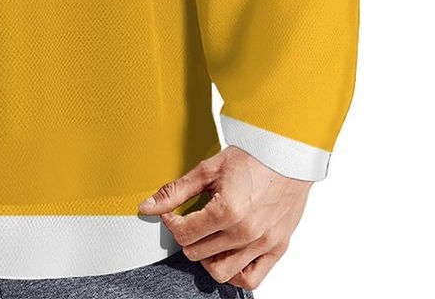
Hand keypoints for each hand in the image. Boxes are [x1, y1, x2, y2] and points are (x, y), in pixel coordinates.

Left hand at [137, 145, 311, 289]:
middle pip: (198, 252)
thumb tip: (148, 206)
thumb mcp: (208, 169)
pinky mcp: (277, 249)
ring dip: (207, 258)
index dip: (171, 223)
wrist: (286, 154)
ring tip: (207, 239)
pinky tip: (227, 254)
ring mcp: (263, 243)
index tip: (173, 214)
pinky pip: (251, 279)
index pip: (184, 233)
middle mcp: (246, 232)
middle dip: (187, 237)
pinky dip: (235, 274)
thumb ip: (176, 191)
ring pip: (221, 272)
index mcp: (227, 210)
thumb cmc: (251, 157)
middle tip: (189, 222)